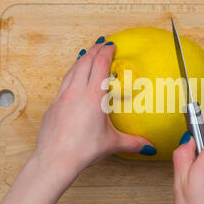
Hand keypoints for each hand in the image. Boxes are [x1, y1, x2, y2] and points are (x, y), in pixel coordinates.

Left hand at [0, 37, 153, 203]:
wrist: (54, 160)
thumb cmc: (82, 151)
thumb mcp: (112, 144)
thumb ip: (133, 143)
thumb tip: (150, 147)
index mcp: (93, 97)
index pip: (100, 65)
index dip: (106, 52)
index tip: (111, 45)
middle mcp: (76, 92)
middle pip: (85, 62)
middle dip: (94, 50)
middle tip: (102, 43)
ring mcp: (62, 97)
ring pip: (72, 70)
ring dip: (81, 59)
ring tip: (87, 54)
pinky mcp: (53, 106)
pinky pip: (63, 83)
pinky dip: (71, 74)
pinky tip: (73, 78)